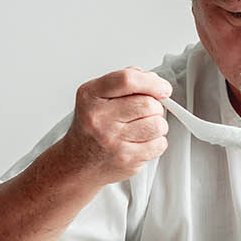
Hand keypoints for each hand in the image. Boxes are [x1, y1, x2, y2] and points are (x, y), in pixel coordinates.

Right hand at [61, 67, 171, 185]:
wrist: (77, 161)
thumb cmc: (91, 126)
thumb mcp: (95, 95)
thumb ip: (123, 81)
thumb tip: (153, 80)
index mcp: (91, 96)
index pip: (128, 80)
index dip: (152, 82)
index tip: (163, 87)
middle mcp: (99, 118)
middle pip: (148, 104)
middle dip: (156, 106)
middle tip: (147, 111)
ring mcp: (113, 140)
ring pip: (158, 125)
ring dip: (157, 124)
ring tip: (143, 127)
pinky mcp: (126, 159)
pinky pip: (159, 145)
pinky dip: (157, 142)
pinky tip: (142, 141)